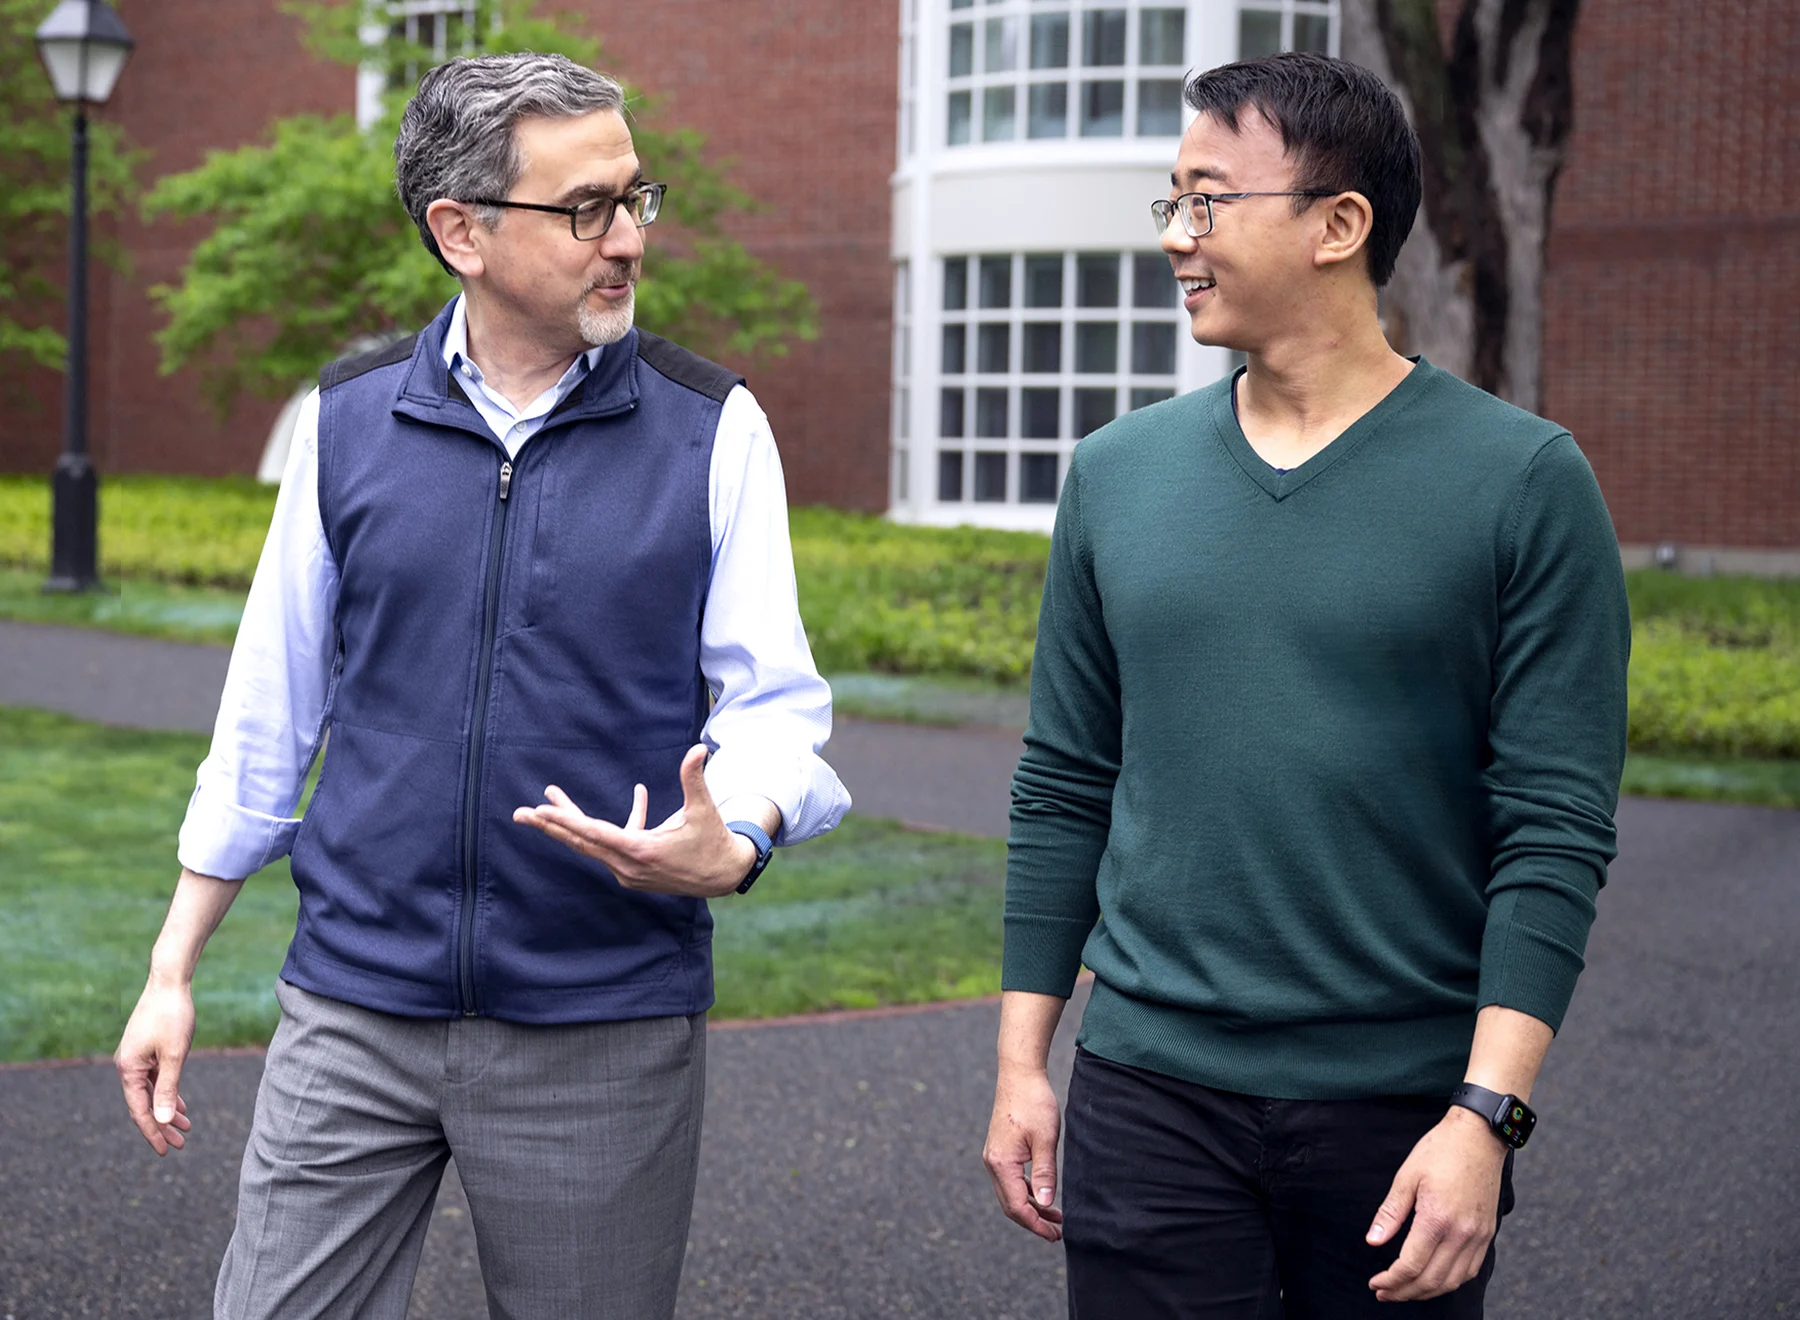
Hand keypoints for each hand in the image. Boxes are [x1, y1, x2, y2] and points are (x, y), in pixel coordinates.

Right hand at [115, 979, 196, 1155]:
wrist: (169, 981)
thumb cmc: (173, 1016)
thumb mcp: (176, 1055)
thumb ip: (169, 1088)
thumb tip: (163, 1121)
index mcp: (128, 1069)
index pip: (140, 1110)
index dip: (153, 1132)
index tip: (166, 1150)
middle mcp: (127, 1065)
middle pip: (144, 1105)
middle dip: (162, 1126)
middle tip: (179, 1145)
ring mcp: (135, 1057)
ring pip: (151, 1093)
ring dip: (167, 1110)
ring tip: (185, 1129)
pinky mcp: (145, 1050)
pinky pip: (154, 1079)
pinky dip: (167, 1092)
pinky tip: (180, 1105)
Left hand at [512, 745, 756, 898]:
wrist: (723, 875)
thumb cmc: (713, 840)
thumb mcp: (704, 810)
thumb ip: (694, 779)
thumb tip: (699, 748)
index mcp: (641, 851)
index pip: (594, 834)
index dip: (566, 821)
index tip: (540, 811)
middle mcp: (628, 865)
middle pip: (581, 842)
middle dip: (550, 826)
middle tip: (518, 814)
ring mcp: (628, 872)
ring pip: (592, 844)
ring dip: (570, 822)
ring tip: (549, 798)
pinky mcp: (633, 871)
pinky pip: (613, 843)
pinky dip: (615, 823)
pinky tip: (640, 795)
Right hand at [983, 1062, 1064, 1241]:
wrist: (1019, 1075)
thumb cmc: (1034, 1103)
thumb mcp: (1046, 1139)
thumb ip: (1045, 1173)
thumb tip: (1046, 1204)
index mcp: (1001, 1163)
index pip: (1016, 1206)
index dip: (1035, 1224)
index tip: (1055, 1235)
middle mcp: (993, 1163)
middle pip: (1010, 1205)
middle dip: (1033, 1221)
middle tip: (1057, 1232)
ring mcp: (994, 1157)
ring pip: (1010, 1193)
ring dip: (1032, 1207)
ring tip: (1056, 1217)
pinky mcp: (1000, 1151)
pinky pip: (1011, 1180)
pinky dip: (1027, 1192)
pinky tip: (1043, 1195)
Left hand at [1366, 1106, 1507, 1301]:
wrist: (1479, 1136)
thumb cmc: (1441, 1150)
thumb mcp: (1407, 1176)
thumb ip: (1390, 1213)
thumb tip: (1373, 1241)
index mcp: (1437, 1219)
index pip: (1411, 1265)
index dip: (1391, 1280)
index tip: (1376, 1283)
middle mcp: (1462, 1233)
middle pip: (1432, 1280)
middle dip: (1405, 1292)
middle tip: (1385, 1292)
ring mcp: (1478, 1236)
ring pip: (1453, 1281)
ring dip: (1427, 1292)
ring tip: (1405, 1291)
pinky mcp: (1487, 1233)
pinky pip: (1470, 1270)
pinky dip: (1450, 1281)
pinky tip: (1434, 1279)